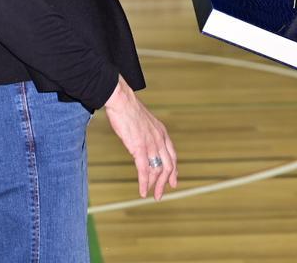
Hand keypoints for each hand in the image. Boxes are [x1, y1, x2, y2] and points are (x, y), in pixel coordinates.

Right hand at [103, 77, 177, 200]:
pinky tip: (142, 191)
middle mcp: (160, 140)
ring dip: (155, 185)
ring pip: (158, 170)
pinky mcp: (140, 148)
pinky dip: (145, 183)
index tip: (173, 181)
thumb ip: (147, 134)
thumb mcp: (143, 122)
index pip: (172, 155)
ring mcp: (151, 144)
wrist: (122, 101)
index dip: (174, 170)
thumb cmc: (128, 109)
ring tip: (152, 195)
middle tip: (161, 194)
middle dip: (165, 182)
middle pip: (168, 166)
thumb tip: (142, 142)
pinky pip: (145, 170)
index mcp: (162, 133)